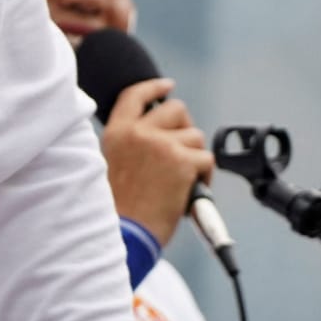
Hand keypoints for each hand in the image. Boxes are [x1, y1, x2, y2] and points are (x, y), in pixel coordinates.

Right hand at [101, 78, 216, 246]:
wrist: (126, 235)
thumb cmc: (120, 211)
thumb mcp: (114, 166)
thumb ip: (134, 146)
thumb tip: (166, 136)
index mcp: (116, 133)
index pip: (135, 96)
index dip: (154, 87)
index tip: (168, 85)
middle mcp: (138, 132)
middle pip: (176, 110)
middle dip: (185, 128)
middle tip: (184, 152)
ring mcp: (161, 144)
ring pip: (196, 137)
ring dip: (195, 159)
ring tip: (181, 184)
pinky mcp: (182, 161)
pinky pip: (206, 160)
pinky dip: (204, 177)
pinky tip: (189, 193)